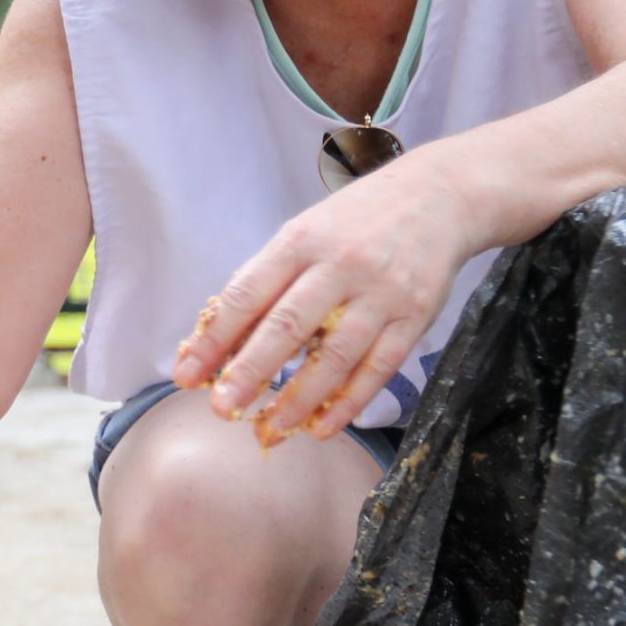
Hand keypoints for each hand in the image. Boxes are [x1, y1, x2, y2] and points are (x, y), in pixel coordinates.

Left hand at [171, 155, 476, 441]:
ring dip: (300, 399)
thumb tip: (221, 343)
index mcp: (300, 241)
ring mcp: (380, 293)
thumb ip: (266, 283)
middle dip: (250, 372)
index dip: (214, 338)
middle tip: (222, 408)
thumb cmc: (356, 222)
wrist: (439, 196)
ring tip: (270, 428)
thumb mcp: (304, 234)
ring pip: (335, 355)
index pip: (248, 294)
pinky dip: (349, 402)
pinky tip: (323, 427)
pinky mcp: (414, 317)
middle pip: (288, 326)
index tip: (187, 374)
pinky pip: (378, 368)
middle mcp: (340, 265)